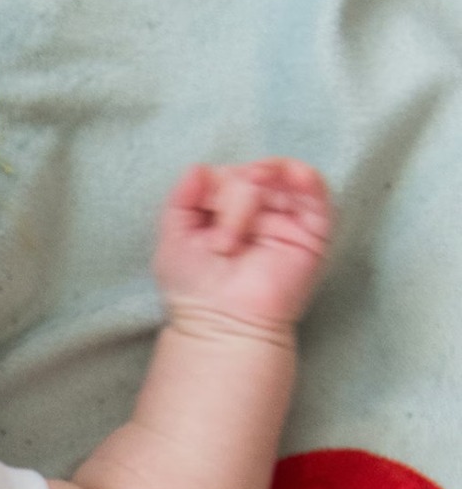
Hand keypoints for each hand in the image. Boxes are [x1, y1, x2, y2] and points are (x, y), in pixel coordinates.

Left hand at [154, 159, 332, 336]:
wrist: (222, 321)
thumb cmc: (193, 289)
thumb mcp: (173, 239)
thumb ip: (181, 200)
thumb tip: (199, 167)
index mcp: (227, 212)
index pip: (225, 176)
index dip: (212, 189)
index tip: (202, 221)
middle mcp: (259, 212)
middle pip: (249, 174)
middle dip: (230, 198)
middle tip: (221, 243)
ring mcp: (286, 218)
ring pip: (276, 178)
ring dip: (252, 195)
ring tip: (238, 227)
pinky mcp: (313, 230)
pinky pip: (316, 190)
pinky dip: (305, 177)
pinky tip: (292, 177)